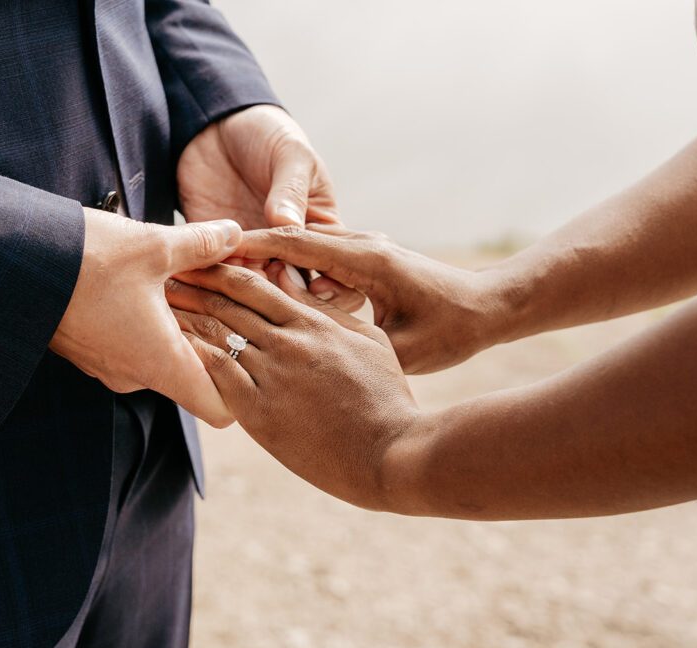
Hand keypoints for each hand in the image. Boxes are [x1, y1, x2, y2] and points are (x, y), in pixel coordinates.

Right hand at [49, 207, 241, 426]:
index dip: (242, 387)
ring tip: (186, 284)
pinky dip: (152, 324)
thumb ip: (203, 245)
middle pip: (197, 380)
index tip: (249, 349)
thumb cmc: (81, 258)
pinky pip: (136, 348)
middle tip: (227, 300)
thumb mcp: (153, 245)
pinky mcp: (92, 351)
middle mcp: (138, 377)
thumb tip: (238, 234)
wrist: (8, 261)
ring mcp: (112, 367)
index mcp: (161, 364)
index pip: (221, 410)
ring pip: (165, 359)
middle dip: (214, 342)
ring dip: (181, 328)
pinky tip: (151, 286)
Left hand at [166, 262, 420, 508]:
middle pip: (228, 303)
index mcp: (313, 322)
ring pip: (217, 335)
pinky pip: (216, 377)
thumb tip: (290, 281)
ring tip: (159, 304)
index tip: (197, 260)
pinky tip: (170, 348)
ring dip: (185, 316)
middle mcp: (288, 342)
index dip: (221, 268)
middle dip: (193, 285)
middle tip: (163, 274)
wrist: (390, 453)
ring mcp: (272, 377)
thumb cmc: (385, 397)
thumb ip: (324, 310)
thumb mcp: (365, 340)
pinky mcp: (260, 413)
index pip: (255, 283)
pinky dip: (193, 357)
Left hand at [177, 104, 362, 308]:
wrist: (217, 125)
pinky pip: (219, 275)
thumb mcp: (290, 155)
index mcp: (322, 230)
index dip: (326, 285)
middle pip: (295, 291)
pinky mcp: (219, 251)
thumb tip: (289, 224)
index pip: (335, 270)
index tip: (305, 278)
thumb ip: (290, 190)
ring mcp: (255, 254)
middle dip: (280, 292)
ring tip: (232, 279)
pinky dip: (212, 279)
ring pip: (256, 291)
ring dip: (244, 291)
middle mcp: (291, 251)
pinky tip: (204, 273)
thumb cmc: (268, 134)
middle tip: (262, 275)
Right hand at [233, 224, 511, 372]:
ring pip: (302, 245)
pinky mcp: (367, 260)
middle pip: (290, 238)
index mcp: (367, 260)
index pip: (294, 244)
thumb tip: (306, 361)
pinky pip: (318, 257)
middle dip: (246, 248)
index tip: (211, 257)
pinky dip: (288, 265)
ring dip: (264, 255)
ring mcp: (365, 249)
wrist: (492, 306)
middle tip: (203, 263)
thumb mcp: (405, 348)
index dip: (250, 249)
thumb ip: (355, 348)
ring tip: (222, 271)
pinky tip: (265, 285)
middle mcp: (362, 246)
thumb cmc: (455, 329)